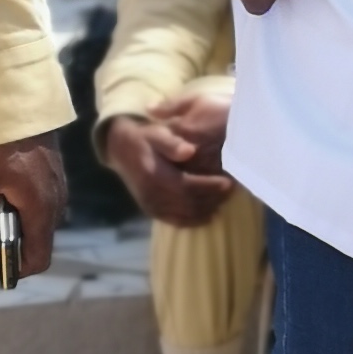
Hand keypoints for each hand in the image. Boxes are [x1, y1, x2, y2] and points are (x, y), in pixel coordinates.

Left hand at [0, 134, 66, 280]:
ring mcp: (59, 193)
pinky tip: (3, 195)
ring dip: (15, 230)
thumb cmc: (0, 147)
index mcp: (41, 212)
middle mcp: (56, 207)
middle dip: (10, 249)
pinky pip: (40, 209)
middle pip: (36, 246)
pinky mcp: (55, 181)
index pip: (38, 261)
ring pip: (37, 227)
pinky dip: (21, 213)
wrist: (21, 108)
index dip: (13, 269)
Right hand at [99, 93, 235, 228]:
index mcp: (154, 174)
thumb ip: (171, 142)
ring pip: (184, 215)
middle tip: (231, 191)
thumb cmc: (145, 137)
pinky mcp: (151, 211)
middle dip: (212, 199)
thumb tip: (189, 151)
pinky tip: (209, 215)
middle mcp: (152, 193)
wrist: (121, 149)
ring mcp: (151, 205)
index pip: (186, 186)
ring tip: (224, 201)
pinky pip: (175, 221)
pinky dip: (193, 220)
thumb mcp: (156, 132)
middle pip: (188, 204)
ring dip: (206, 210)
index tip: (228, 182)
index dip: (209, 187)